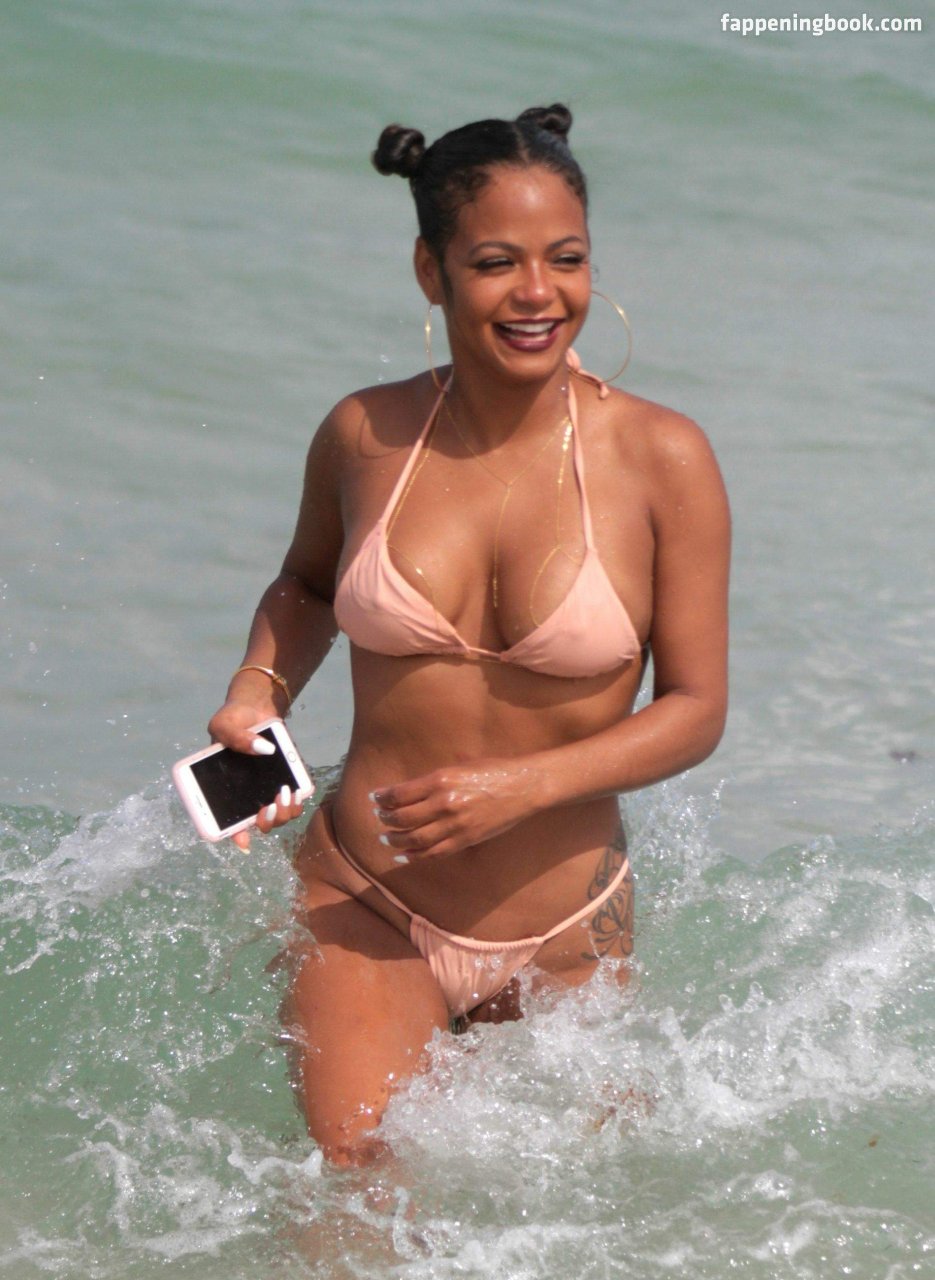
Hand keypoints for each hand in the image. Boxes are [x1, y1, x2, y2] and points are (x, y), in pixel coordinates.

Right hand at [207, 699, 308, 850]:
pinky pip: (293, 799)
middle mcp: (247, 794)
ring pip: (279, 815)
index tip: (244, 841)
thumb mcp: (223, 726)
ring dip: (284, 813)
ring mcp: (266, 788)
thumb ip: (237, 738)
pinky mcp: (284, 779)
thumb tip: (264, 749)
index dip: (235, 835)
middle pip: (259, 822)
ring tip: (284, 793)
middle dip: (267, 821)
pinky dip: (296, 800)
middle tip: (269, 806)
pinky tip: (297, 789)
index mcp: (227, 788)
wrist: (256, 706)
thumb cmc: (232, 720)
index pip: (228, 820)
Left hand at [371, 758, 542, 857]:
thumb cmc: (492, 770)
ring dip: (395, 839)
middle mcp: (444, 803)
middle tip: (378, 818)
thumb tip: (406, 790)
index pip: (400, 794)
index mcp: (441, 780)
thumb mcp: (459, 765)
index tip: (374, 797)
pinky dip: (414, 856)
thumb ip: (433, 778)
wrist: (523, 787)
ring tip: (386, 837)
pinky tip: (403, 854)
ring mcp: (455, 825)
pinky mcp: (465, 840)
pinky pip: (434, 853)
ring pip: (414, 839)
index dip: (383, 798)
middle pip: (403, 818)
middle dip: (385, 819)